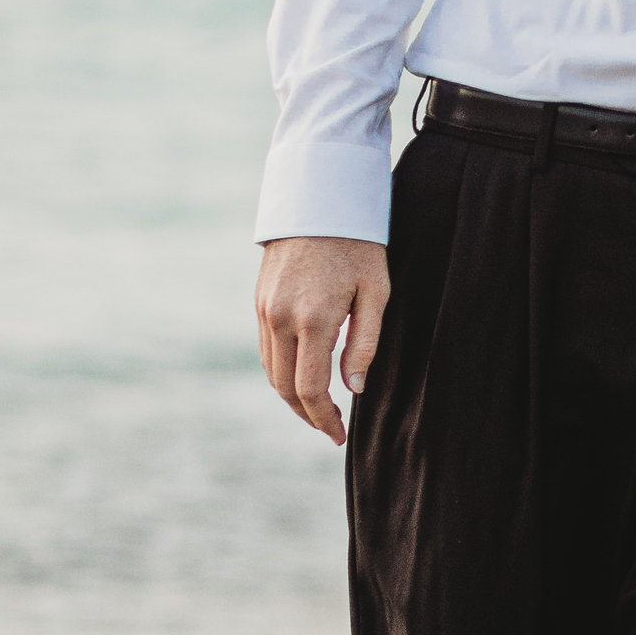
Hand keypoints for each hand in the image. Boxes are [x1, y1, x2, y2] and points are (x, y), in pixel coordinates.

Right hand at [256, 236, 390, 443]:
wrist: (319, 199)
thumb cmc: (358, 244)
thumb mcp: (376, 291)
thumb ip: (364, 343)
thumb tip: (353, 388)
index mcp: (314, 319)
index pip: (310, 389)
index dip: (324, 419)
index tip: (339, 435)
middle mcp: (280, 318)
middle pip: (285, 387)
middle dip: (307, 415)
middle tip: (331, 429)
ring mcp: (264, 310)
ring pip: (271, 371)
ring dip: (291, 396)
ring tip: (319, 408)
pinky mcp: (259, 302)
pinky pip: (266, 349)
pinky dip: (281, 371)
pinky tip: (302, 376)